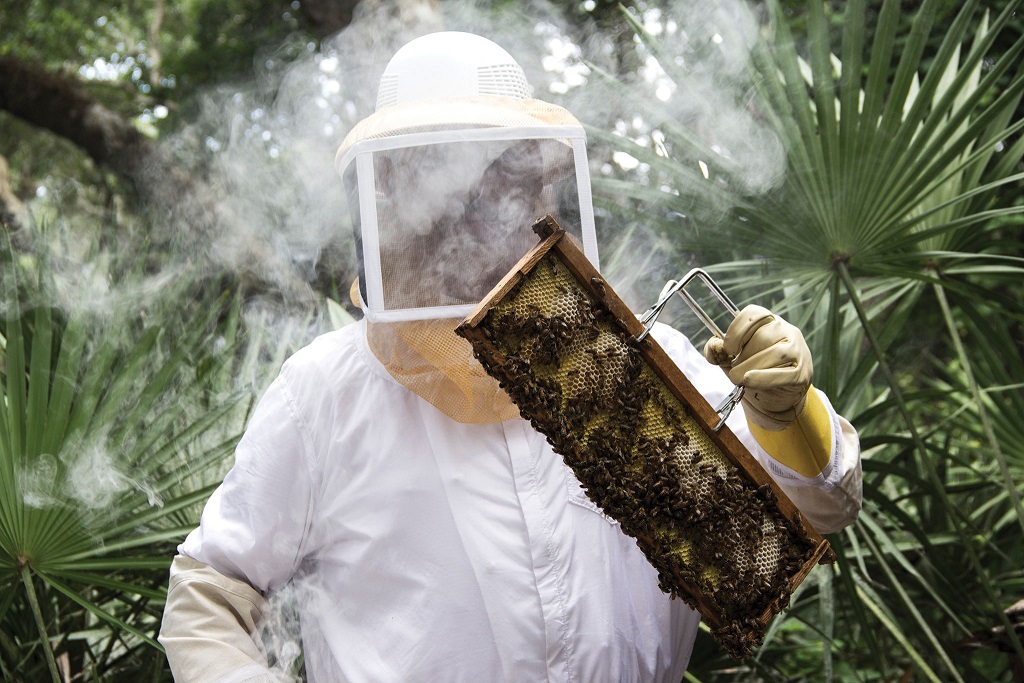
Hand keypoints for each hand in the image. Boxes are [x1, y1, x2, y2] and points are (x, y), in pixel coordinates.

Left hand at [703, 305, 812, 429]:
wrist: (777, 398)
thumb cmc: (754, 372)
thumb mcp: (732, 360)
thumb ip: (718, 352)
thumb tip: (713, 347)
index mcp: (769, 322)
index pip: (754, 314)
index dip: (737, 330)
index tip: (728, 348)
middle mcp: (787, 331)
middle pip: (762, 336)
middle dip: (743, 356)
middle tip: (734, 370)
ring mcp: (798, 351)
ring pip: (774, 353)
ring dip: (750, 368)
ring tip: (739, 378)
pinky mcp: (802, 373)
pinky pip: (782, 374)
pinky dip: (762, 378)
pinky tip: (749, 380)